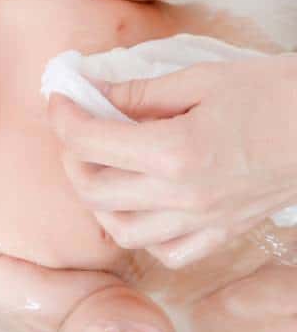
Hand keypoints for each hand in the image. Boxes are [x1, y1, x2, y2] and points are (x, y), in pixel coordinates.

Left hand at [47, 56, 296, 268]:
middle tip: (76, 131)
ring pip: (120, 230)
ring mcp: (202, 222)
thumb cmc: (273, 95)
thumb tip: (94, 93)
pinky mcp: (221, 233)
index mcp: (174, 152)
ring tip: (100, 168)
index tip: (60, 100)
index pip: (90, 142)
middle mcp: (182, 196)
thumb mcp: (199, 80)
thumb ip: (138, 93)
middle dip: (71, 158)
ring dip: (97, 199)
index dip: (64, 117)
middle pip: (93, 191)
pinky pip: (165, 251)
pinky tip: (140, 202)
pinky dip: (140, 231)